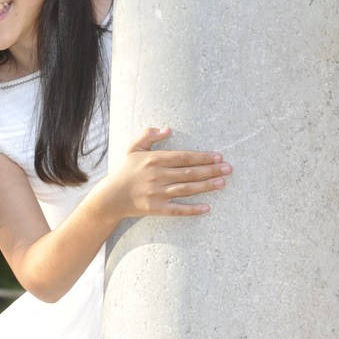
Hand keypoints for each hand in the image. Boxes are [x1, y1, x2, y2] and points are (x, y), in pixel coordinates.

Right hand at [96, 126, 230, 219]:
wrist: (110, 197)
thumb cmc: (124, 171)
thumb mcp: (132, 149)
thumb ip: (149, 136)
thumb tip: (168, 129)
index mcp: (154, 159)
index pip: (183, 157)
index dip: (202, 157)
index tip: (218, 156)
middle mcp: (157, 176)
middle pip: (189, 172)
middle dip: (210, 170)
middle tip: (228, 169)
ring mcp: (157, 193)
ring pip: (186, 189)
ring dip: (206, 186)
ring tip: (223, 183)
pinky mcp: (156, 209)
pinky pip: (177, 210)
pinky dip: (192, 209)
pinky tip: (206, 208)